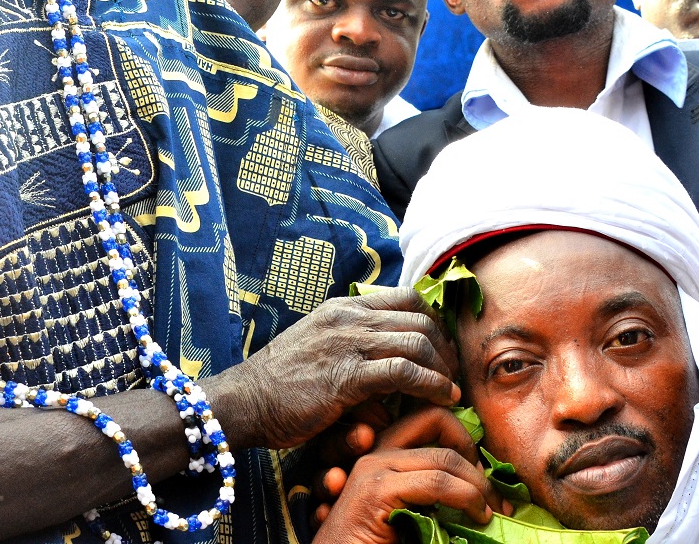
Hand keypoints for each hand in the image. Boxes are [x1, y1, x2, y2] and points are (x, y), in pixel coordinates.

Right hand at [210, 289, 459, 450]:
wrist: (244, 401)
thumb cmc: (280, 384)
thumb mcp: (319, 347)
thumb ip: (353, 347)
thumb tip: (390, 365)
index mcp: (344, 308)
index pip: (406, 297)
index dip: (434, 321)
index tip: (443, 348)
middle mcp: (349, 318)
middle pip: (420, 317)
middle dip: (446, 346)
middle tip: (454, 373)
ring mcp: (348, 343)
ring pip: (417, 340)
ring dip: (444, 368)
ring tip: (452, 390)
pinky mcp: (347, 374)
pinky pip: (404, 371)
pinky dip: (432, 384)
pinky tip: (443, 398)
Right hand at [314, 406, 507, 543]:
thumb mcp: (411, 511)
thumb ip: (431, 492)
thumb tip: (483, 489)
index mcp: (382, 453)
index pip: (428, 418)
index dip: (462, 438)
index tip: (480, 476)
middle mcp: (375, 452)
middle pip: (436, 420)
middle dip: (474, 453)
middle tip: (492, 493)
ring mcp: (373, 469)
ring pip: (444, 456)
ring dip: (479, 484)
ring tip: (489, 510)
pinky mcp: (377, 493)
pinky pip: (437, 483)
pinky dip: (466, 497)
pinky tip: (476, 515)